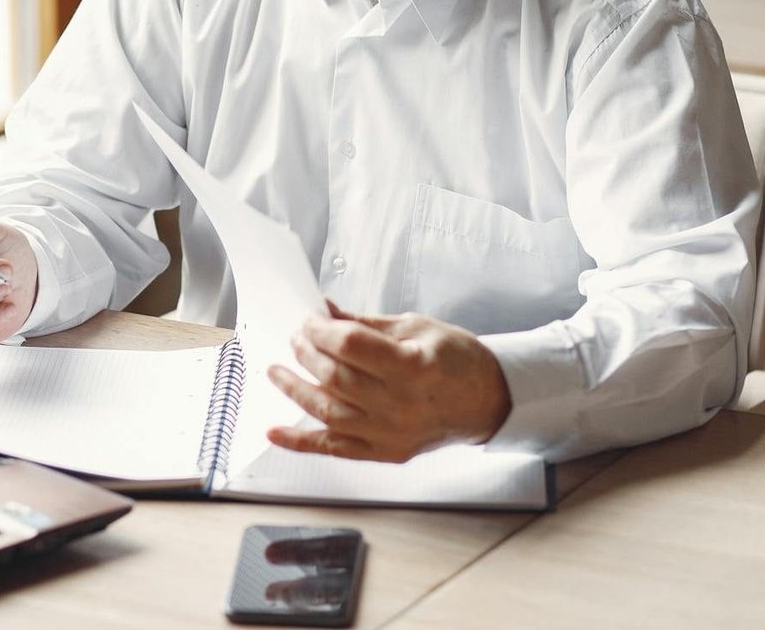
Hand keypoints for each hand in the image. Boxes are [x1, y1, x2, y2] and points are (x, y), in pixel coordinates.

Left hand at [266, 303, 510, 462]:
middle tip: (295, 339)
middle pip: (335, 377)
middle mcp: (402, 405)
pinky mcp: (386, 452)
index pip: (349, 346)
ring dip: (295, 390)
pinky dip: (300, 441)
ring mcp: (393, 434)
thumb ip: (364, 324)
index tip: (309, 320)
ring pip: (328, 413)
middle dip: (306, 353)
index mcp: (413, 366)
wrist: (489, 400)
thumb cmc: (456, 359)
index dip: (321, 330)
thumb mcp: (414, 327)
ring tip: (276, 371)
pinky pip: (334, 449)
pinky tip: (275, 431)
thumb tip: (323, 312)